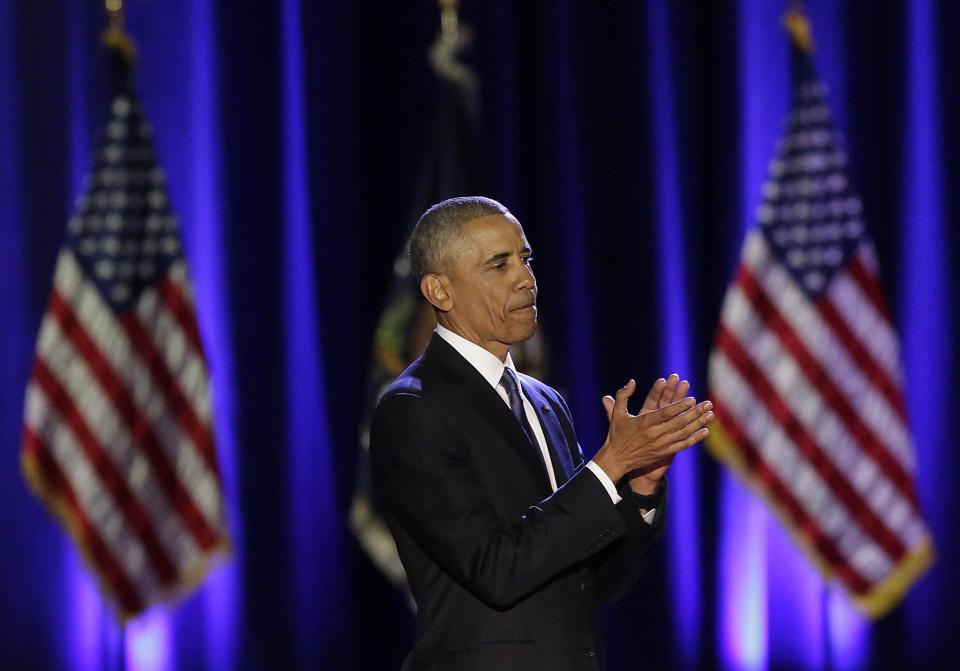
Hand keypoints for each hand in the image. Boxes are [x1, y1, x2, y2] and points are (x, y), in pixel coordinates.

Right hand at [593, 377, 711, 488]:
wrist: (616, 459)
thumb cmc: (616, 434)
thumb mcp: (617, 413)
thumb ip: (623, 395)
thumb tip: (632, 381)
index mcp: (644, 422)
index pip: (665, 413)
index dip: (679, 406)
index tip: (692, 399)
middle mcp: (654, 434)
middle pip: (679, 422)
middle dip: (695, 412)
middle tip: (708, 403)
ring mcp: (660, 444)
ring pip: (684, 433)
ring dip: (698, 423)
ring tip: (710, 414)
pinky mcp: (664, 452)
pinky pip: (683, 445)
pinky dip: (695, 438)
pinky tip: (704, 431)